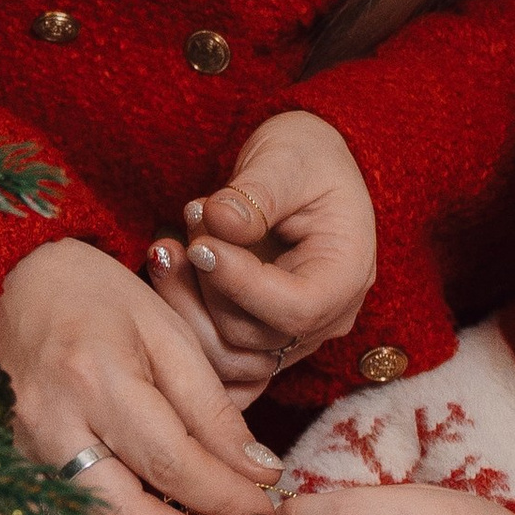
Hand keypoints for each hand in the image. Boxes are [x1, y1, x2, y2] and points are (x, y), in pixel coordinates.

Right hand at [0, 237, 281, 514]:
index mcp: (97, 379)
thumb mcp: (168, 336)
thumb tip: (258, 476)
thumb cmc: (100, 301)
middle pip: (119, 514)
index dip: (226, 499)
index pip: (174, 463)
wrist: (17, 282)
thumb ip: (210, 411)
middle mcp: (45, 425)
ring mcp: (6, 457)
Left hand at [143, 111, 378, 391]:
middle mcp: (326, 318)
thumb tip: (220, 221)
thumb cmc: (305, 157)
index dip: (239, 283)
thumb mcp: (287, 158)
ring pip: (226, 356)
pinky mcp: (259, 339)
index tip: (199, 243)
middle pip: (253, 338)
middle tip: (188, 218)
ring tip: (167, 245)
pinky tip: (169, 275)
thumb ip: (257, 192)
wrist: (301, 170)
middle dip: (205, 284)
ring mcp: (292, 337)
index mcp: (347, 275)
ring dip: (184, 304)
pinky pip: (217, 356)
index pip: (295, 308)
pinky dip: (185, 322)